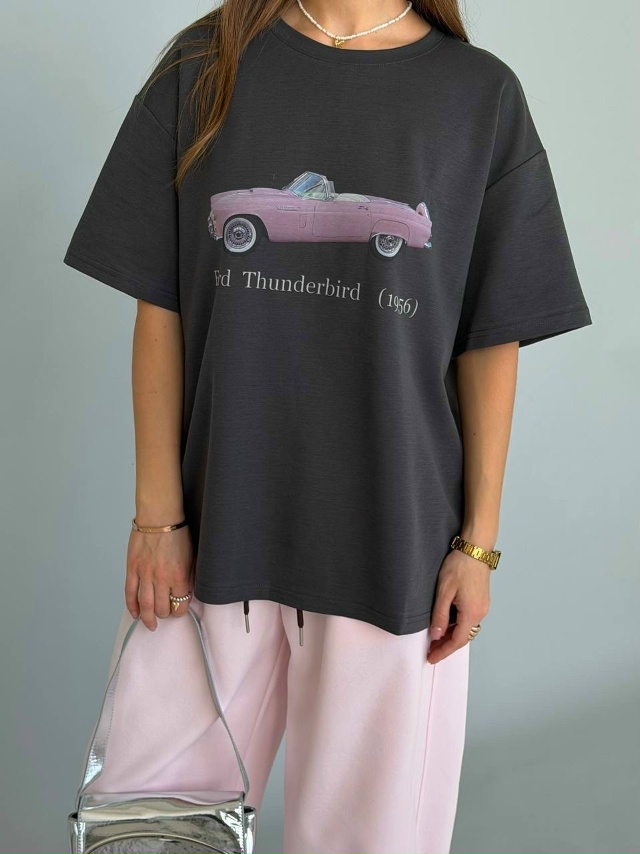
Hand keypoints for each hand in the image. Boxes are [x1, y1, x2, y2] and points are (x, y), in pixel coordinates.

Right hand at [125, 524, 194, 629]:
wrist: (159, 517)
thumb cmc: (177, 533)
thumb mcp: (192, 556)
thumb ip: (189, 576)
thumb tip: (187, 591)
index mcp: (179, 576)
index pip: (180, 603)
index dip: (180, 610)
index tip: (179, 609)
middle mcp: (161, 578)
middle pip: (162, 608)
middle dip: (165, 614)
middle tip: (166, 614)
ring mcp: (145, 575)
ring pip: (145, 605)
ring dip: (148, 618)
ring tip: (151, 624)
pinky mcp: (132, 569)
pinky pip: (130, 593)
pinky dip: (132, 606)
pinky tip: (136, 614)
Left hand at [427, 548, 490, 663]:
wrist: (475, 549)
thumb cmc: (459, 566)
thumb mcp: (444, 591)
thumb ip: (440, 615)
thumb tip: (437, 635)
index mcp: (472, 613)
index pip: (457, 641)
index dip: (443, 651)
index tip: (431, 658)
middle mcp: (481, 613)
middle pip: (463, 637)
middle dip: (447, 646)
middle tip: (431, 650)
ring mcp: (483, 607)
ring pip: (467, 629)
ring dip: (452, 636)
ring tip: (436, 639)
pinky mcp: (482, 600)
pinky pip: (469, 619)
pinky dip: (458, 626)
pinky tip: (447, 624)